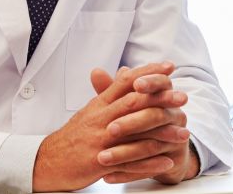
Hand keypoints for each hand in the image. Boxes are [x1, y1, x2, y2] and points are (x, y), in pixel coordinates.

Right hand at [30, 63, 190, 191]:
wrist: (48, 162)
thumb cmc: (74, 135)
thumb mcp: (91, 110)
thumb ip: (110, 92)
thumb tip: (127, 72)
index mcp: (99, 105)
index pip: (125, 83)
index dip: (148, 73)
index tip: (169, 67)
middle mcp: (101, 120)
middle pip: (133, 104)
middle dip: (161, 99)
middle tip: (183, 96)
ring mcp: (101, 142)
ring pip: (135, 134)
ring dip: (162, 134)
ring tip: (184, 133)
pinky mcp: (100, 164)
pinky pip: (129, 164)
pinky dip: (150, 164)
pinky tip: (167, 162)